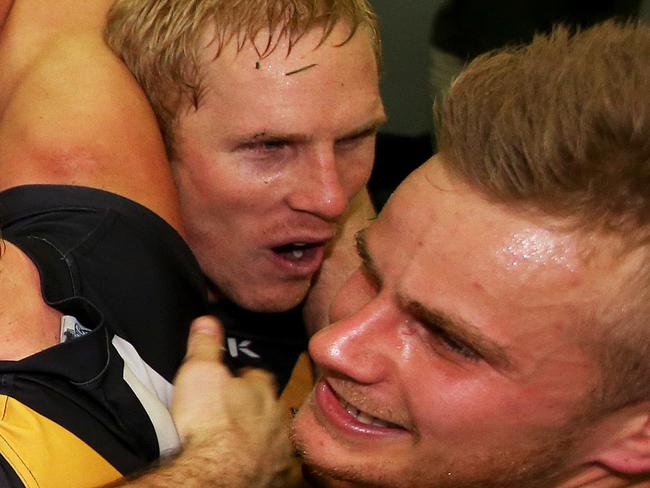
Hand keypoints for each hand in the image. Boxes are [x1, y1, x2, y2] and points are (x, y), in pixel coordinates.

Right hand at [171, 316, 291, 486]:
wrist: (215, 475)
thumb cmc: (208, 422)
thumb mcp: (199, 372)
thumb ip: (205, 345)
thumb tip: (207, 319)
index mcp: (262, 391)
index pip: (259, 376)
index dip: (245, 377)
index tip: (233, 380)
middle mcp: (278, 418)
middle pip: (270, 406)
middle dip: (256, 407)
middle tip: (234, 412)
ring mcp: (279, 450)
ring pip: (275, 436)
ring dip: (262, 436)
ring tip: (241, 440)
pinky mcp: (275, 477)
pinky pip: (273, 466)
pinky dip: (262, 464)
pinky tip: (247, 465)